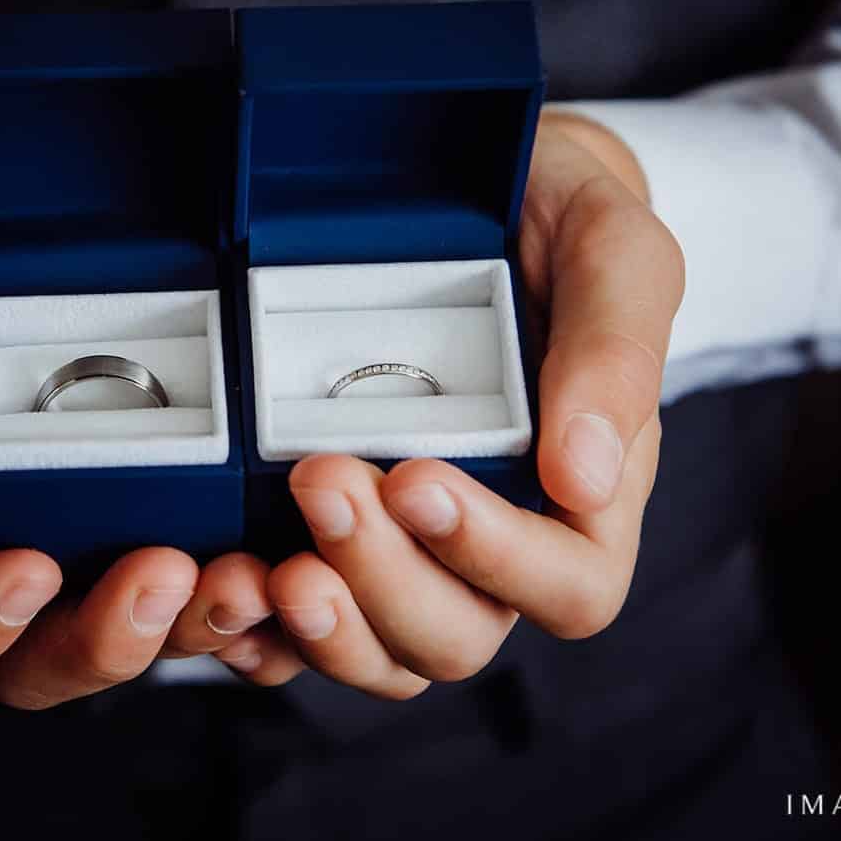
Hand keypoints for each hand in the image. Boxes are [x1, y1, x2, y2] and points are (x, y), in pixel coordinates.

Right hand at [0, 98, 305, 708]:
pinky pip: (216, 594)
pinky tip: (298, 567)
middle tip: (165, 573)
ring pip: (138, 639)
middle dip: (101, 645)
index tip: (28, 565)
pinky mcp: (178, 510)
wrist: (22, 178)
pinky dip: (261, 609)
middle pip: (33, 660)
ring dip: (196, 629)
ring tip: (251, 575)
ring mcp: (93, 536)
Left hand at [255, 109, 681, 697]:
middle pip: (457, 635)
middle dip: (385, 578)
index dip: (495, 558)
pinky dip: (259, 632)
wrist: (471, 186)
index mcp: (584, 499)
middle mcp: (495, 545)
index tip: (419, 480)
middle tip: (322, 481)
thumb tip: (585, 477)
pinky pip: (298, 632)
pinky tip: (225, 586)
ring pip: (380, 653)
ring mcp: (408, 552)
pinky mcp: (329, 540)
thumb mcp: (612, 252)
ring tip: (265, 566)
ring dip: (323, 626)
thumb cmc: (559, 218)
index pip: (568, 587)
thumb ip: (615, 351)